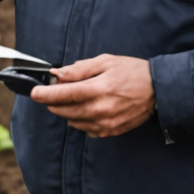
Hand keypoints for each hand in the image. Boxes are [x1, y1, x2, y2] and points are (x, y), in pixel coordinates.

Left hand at [29, 54, 155, 137]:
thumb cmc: (132, 72)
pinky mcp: (111, 132)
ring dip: (67, 111)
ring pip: (73, 121)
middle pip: (64, 110)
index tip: (34, 93)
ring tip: (76, 98)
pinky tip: (88, 108)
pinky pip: (86, 129)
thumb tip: (57, 74)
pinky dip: (81, 120)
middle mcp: (101, 109)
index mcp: (99, 89)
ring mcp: (106, 123)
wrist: (159, 90)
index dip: (45, 94)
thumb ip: (79, 69)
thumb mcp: (106, 62)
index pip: (63, 95)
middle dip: (54, 102)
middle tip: (55, 92)